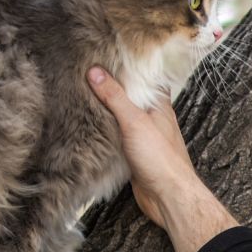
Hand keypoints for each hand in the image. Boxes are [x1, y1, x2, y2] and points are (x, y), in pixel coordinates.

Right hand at [86, 68, 235, 251]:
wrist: (168, 197)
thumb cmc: (161, 158)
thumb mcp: (134, 121)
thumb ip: (115, 97)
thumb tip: (95, 72)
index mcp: (159, 105)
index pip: (145, 77)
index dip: (129, 65)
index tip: (108, 54)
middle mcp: (153, 118)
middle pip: (131, 96)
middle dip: (112, 87)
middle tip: (87, 73)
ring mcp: (144, 136)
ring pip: (123, 117)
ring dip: (107, 110)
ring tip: (83, 94)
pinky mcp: (135, 154)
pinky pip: (118, 136)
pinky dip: (106, 131)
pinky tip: (91, 126)